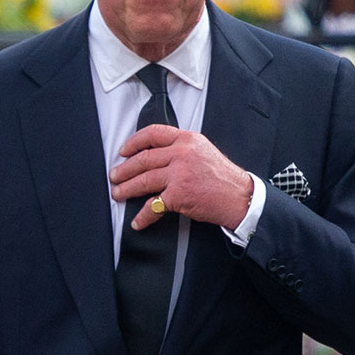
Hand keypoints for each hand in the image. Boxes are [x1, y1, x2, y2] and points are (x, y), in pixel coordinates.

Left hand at [111, 124, 252, 230]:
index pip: (153, 134)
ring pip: (143, 180)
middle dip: (124, 169)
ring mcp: (179, 173)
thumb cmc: (224, 179)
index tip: (124, 151)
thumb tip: (156, 157)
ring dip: (127, 189)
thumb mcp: (204, 152)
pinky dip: (143, 216)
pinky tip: (138, 221)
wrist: (239, 197)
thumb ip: (182, 149)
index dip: (133, 142)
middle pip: (143, 159)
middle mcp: (182, 153)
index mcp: (187, 140)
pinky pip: (153, 205)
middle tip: (115, 176)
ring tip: (119, 194)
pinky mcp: (178, 194)